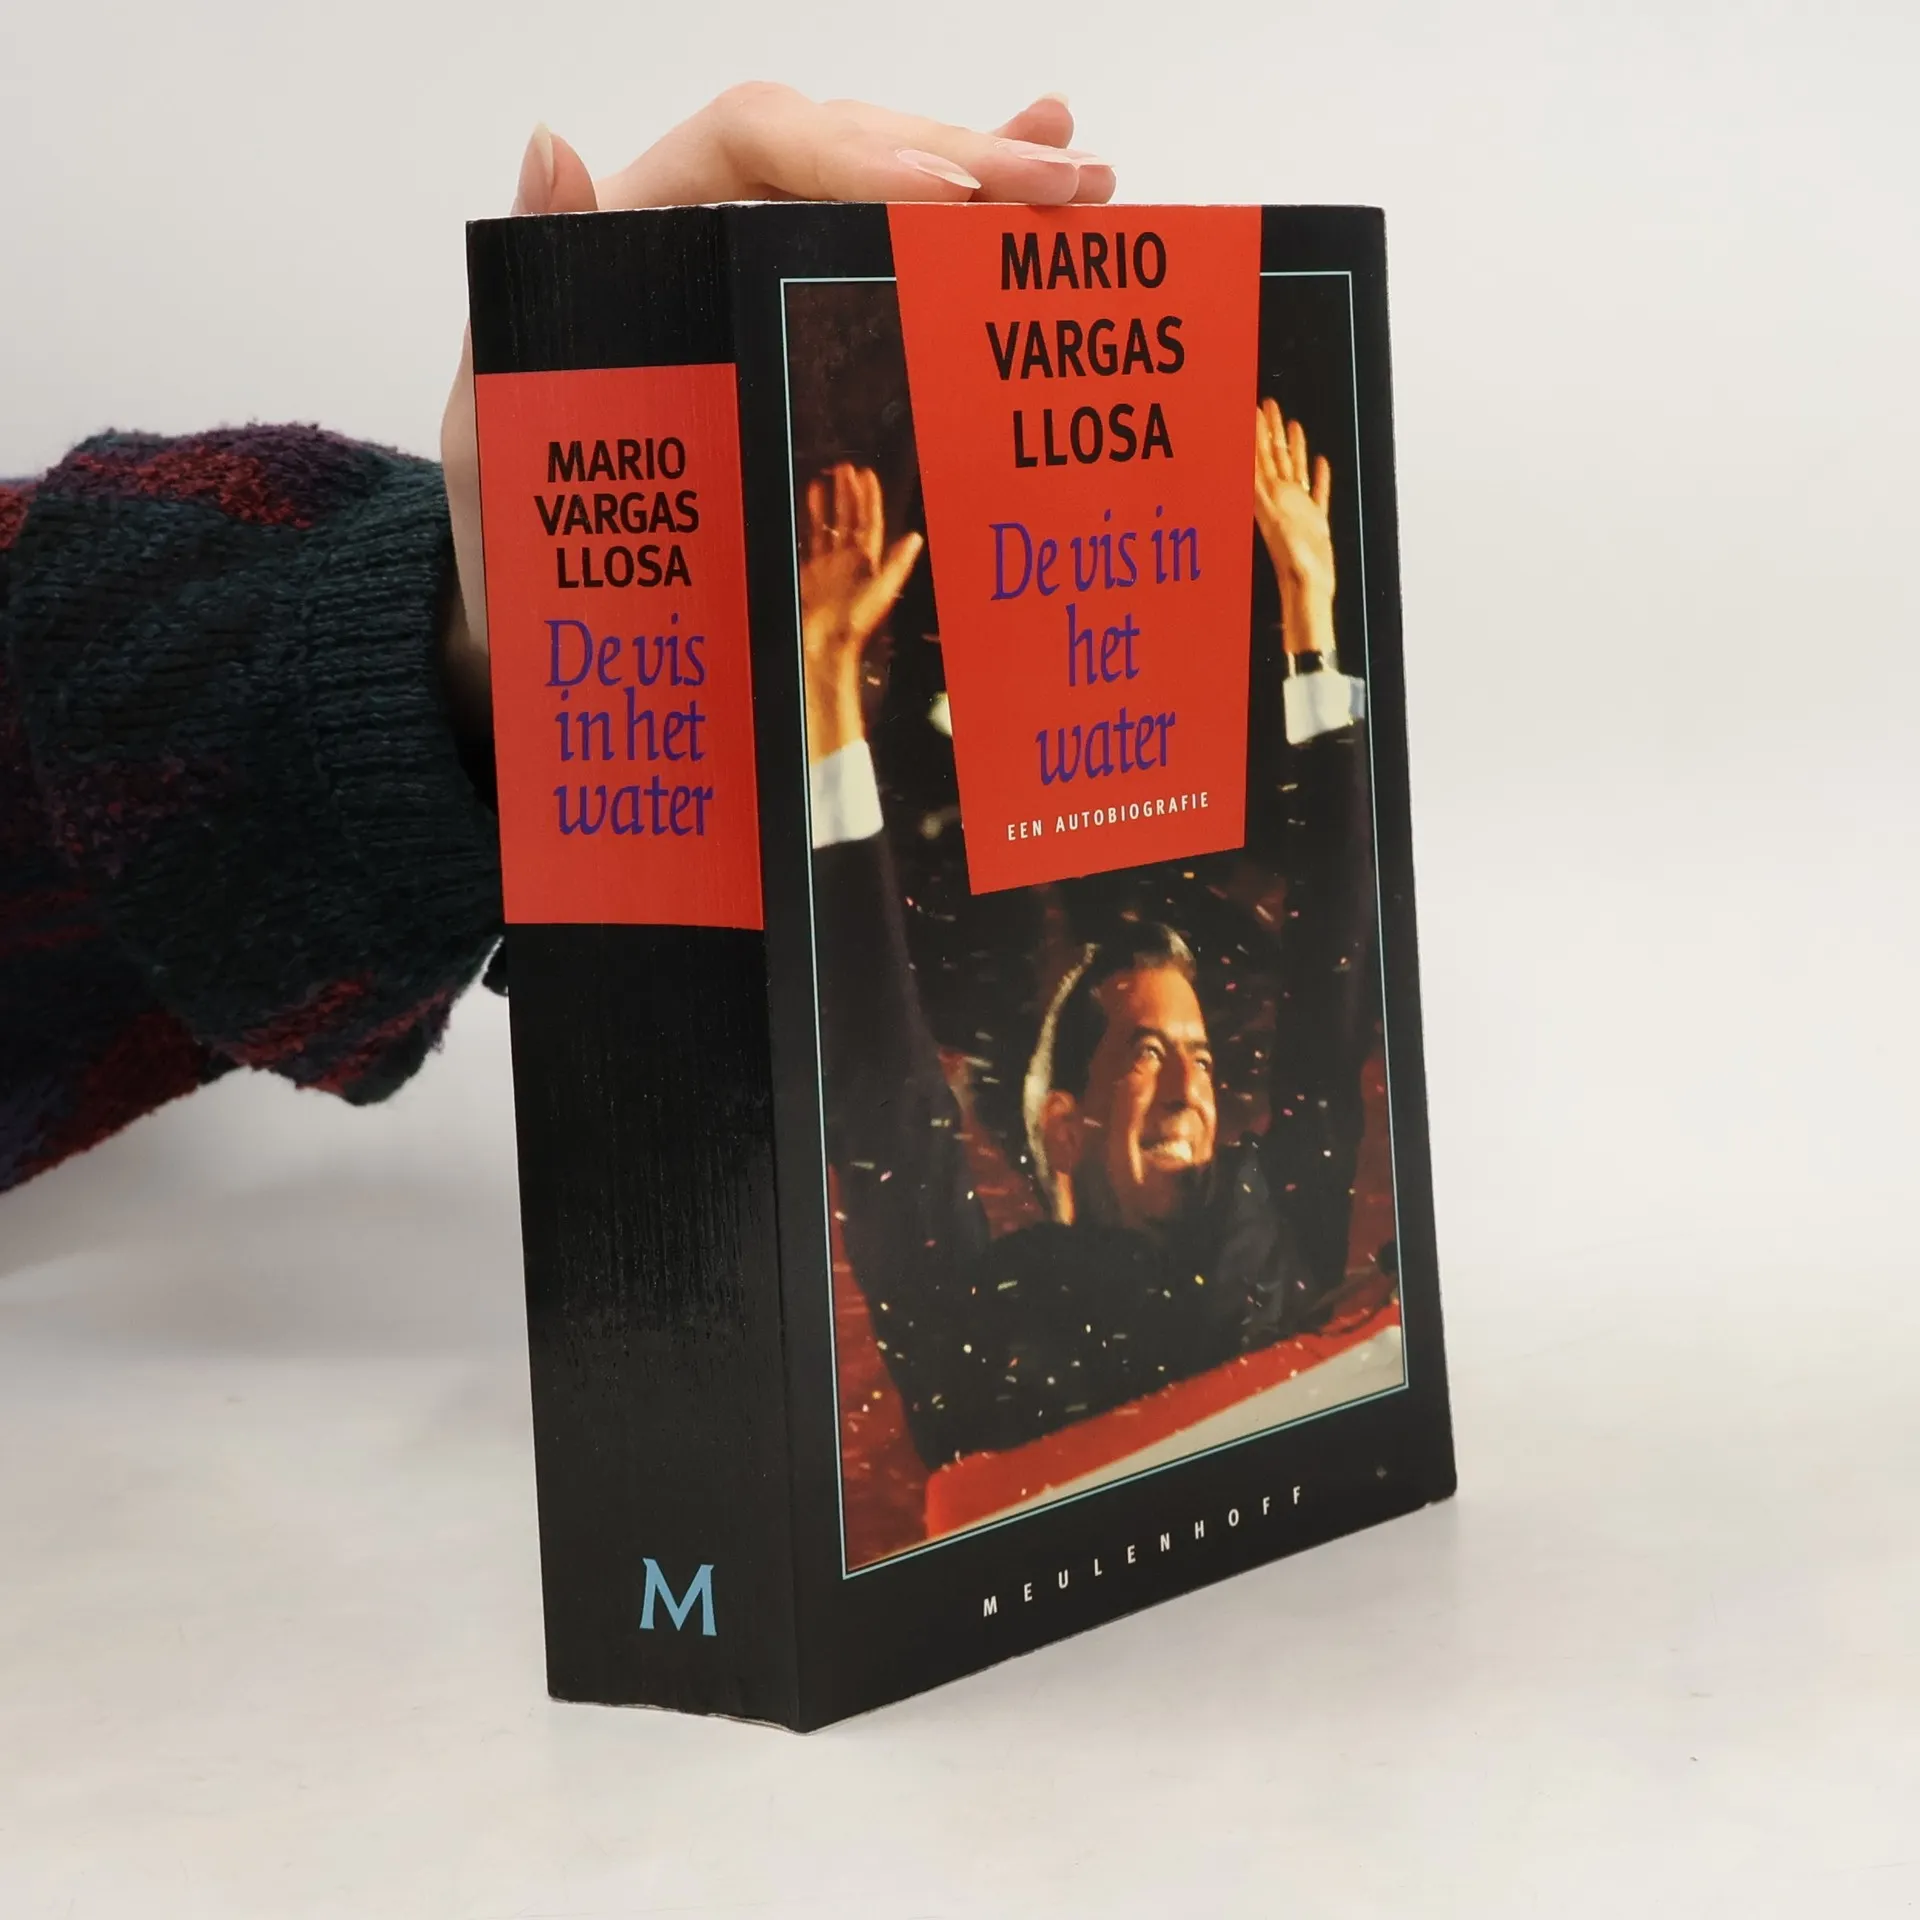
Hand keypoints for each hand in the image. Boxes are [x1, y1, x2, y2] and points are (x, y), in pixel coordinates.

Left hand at [438, 89, 1115, 750]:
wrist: (543, 603)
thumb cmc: (516, 522)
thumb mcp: (496, 417)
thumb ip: (522, 294)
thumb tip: (553, 148)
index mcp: (638, 234)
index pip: (754, 140)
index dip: (851, 152)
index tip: (936, 198)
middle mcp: (708, 232)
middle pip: (844, 146)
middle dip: (960, 157)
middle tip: (1061, 184)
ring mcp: (763, 273)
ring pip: (884, 188)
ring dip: (991, 177)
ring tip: (1086, 182)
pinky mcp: (799, 321)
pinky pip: (890, 252)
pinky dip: (969, 220)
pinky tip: (1038, 186)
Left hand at [1252, 399, 1336, 657]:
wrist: (1310, 593)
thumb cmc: (1298, 572)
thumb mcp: (1284, 535)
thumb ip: (1272, 509)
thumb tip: (1257, 486)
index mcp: (1271, 501)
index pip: (1259, 460)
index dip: (1254, 434)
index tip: (1248, 410)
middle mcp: (1282, 502)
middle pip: (1273, 457)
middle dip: (1269, 430)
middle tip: (1266, 403)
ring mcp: (1298, 511)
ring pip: (1294, 469)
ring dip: (1291, 445)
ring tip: (1290, 422)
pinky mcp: (1315, 523)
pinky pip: (1316, 492)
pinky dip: (1317, 476)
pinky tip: (1318, 462)